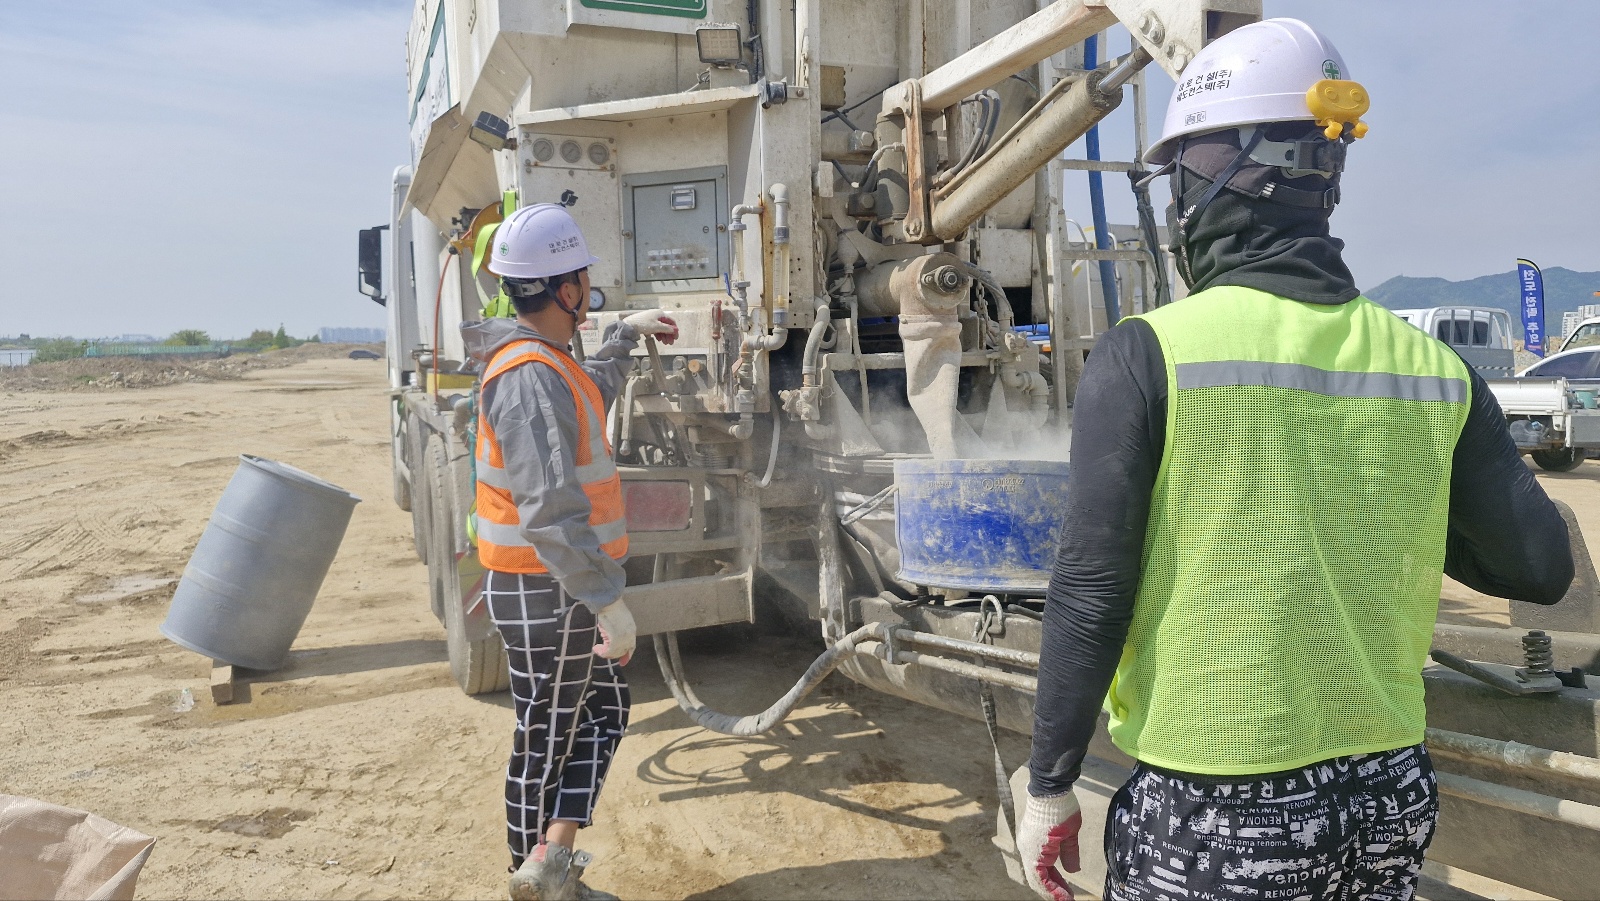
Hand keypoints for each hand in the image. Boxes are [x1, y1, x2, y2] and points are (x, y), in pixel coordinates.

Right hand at [592, 599, 636, 664]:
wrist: (608, 602)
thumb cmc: (612, 607)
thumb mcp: (619, 619)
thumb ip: (619, 630)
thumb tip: (612, 638)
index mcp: (632, 630)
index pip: (632, 647)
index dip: (626, 655)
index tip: (623, 662)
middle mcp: (630, 636)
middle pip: (622, 651)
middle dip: (613, 654)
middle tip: (603, 651)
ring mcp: (623, 638)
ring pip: (614, 653)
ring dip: (605, 653)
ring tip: (598, 648)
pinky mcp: (615, 639)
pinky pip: (608, 651)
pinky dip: (601, 652)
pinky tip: (596, 648)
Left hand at [622, 310, 678, 344]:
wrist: (629, 325)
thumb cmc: (644, 324)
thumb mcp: (657, 327)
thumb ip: (667, 329)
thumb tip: (675, 330)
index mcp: (660, 314)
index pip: (671, 322)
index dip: (675, 330)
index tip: (676, 338)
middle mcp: (657, 315)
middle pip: (666, 325)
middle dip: (669, 334)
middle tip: (670, 343)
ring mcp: (652, 319)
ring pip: (661, 328)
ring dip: (664, 336)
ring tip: (664, 343)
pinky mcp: (647, 323)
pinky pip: (655, 329)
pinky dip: (658, 334)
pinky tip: (658, 339)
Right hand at [1012, 766, 1081, 900]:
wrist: (1048, 787)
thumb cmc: (1061, 809)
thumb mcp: (1071, 834)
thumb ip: (1071, 854)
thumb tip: (1072, 871)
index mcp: (1036, 852)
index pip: (1043, 880)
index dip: (1055, 892)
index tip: (1068, 900)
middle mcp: (1027, 849)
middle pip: (1037, 877)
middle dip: (1052, 889)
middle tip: (1067, 897)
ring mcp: (1027, 843)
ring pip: (1035, 869)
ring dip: (1048, 879)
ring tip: (1063, 887)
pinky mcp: (1029, 836)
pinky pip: (1035, 859)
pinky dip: (1045, 868)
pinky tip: (1056, 871)